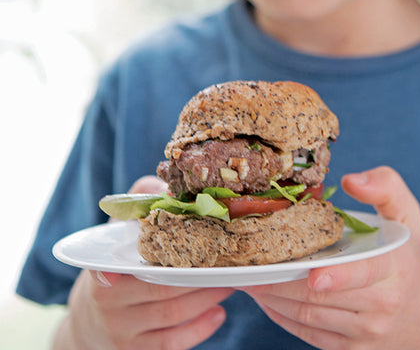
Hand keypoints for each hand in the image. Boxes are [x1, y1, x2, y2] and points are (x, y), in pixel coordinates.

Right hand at [53, 175, 233, 349]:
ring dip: (206, 300)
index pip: (136, 264)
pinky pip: (172, 343)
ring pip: (172, 317)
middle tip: (231, 262)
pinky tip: (220, 314)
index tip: (198, 246)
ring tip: (232, 283)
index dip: (165, 258)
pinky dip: (199, 329)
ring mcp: (121, 333)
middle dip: (200, 277)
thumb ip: (139, 202)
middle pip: (163, 291)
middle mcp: (109, 305)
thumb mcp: (117, 232)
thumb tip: (167, 185)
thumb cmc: (115, 266)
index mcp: (104, 271)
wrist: (89, 323)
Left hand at [240, 166, 419, 349]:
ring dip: (272, 298)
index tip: (310, 273)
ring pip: (308, 317)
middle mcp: (381, 306)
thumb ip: (385, 186)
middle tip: (249, 262)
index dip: (336, 276)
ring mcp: (364, 334)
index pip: (363, 273)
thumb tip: (350, 181)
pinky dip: (280, 315)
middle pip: (321, 296)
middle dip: (280, 281)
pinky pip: (307, 333)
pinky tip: (265, 295)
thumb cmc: (409, 254)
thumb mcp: (407, 213)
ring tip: (247, 276)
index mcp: (394, 268)